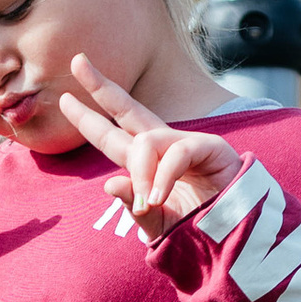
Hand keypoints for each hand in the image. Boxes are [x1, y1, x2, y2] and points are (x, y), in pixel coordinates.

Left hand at [56, 55, 243, 241]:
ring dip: (142, 172)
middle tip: (77, 61)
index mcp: (147, 164)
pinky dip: (164, 176)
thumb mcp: (156, 224)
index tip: (64, 98)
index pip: (112, 136)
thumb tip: (109, 183)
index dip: (89, 118)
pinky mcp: (211, 148)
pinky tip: (160, 197)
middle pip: (127, 110)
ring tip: (149, 204)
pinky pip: (177, 152)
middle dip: (102, 87)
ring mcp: (187, 144)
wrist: (235, 240)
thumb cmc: (197, 231)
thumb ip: (133, 207)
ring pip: (147, 140)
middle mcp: (164, 147)